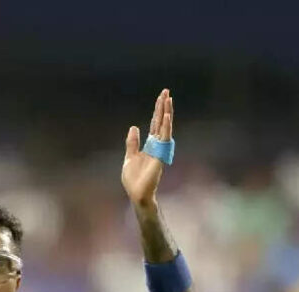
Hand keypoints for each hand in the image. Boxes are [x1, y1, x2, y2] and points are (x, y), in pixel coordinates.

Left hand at [121, 89, 172, 207]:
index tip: (161, 97)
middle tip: (166, 91)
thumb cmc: (134, 179)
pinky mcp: (160, 156)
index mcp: (149, 145)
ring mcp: (159, 150)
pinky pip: (164, 139)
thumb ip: (132, 143)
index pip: (155, 124)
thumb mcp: (129, 157)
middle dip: (163, 107)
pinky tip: (167, 116)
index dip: (157, 111)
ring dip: (166, 112)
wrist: (137, 194)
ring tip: (168, 98)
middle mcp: (156, 145)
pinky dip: (165, 127)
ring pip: (164, 127)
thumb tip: (134, 127)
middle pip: (160, 122)